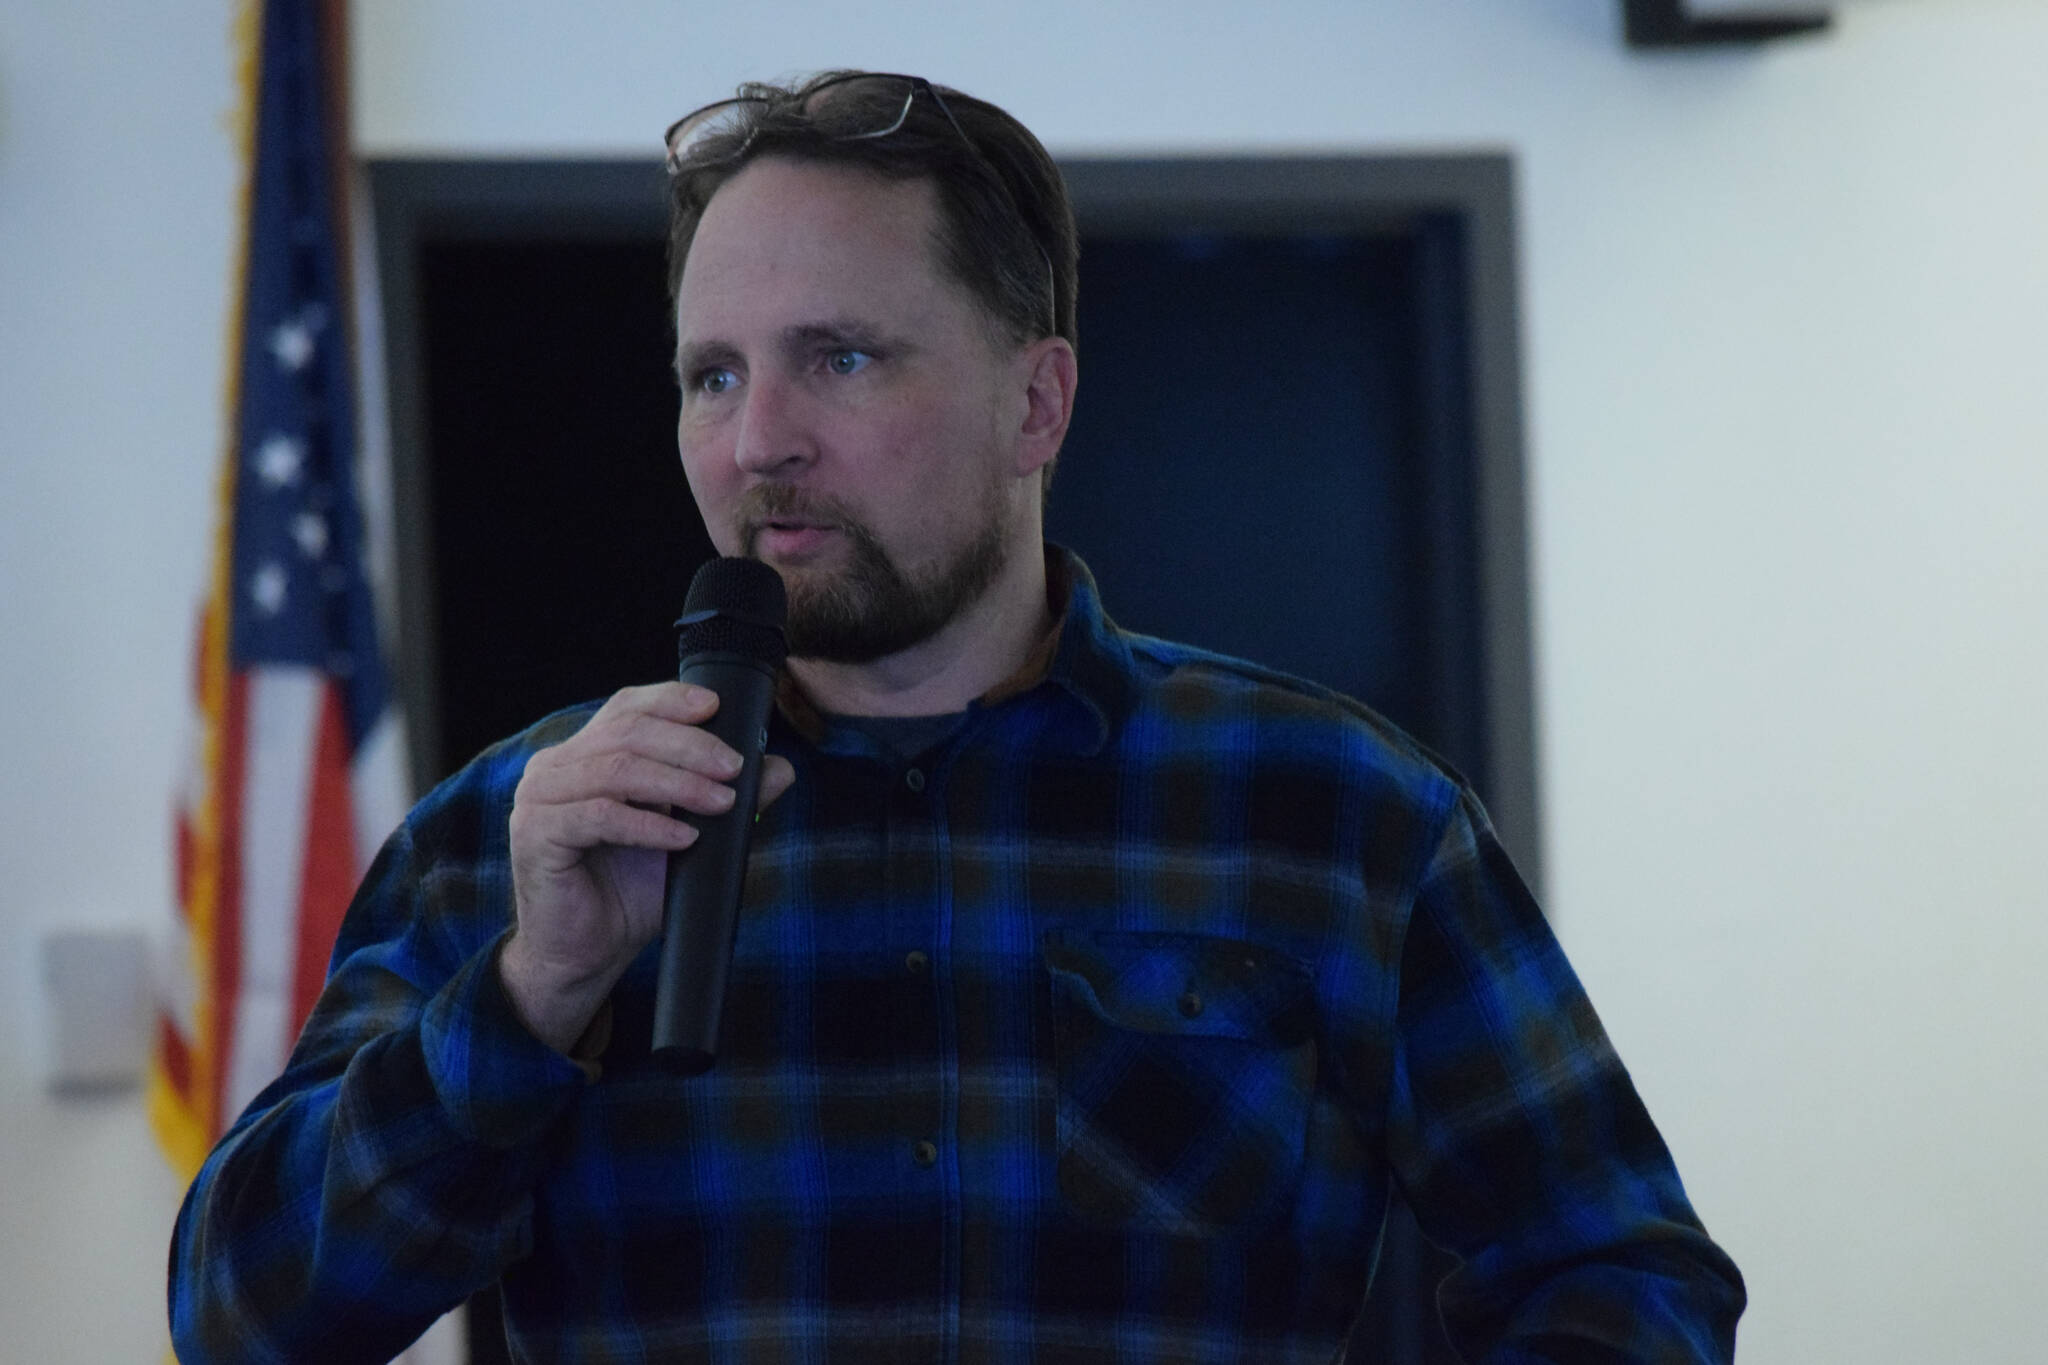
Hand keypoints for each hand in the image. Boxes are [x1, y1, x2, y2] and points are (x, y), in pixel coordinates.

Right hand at [500, 682, 795, 1052]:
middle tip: (736, 769)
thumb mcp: (688, 838)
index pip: (627, 707)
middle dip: (690, 747)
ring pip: (618, 770)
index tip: (718, 708)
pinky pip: (600, 816)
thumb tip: (780, 768)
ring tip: (721, 803)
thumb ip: (724, 798)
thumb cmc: (630, 891)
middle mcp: (555, 766)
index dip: (672, 701)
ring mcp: (539, 797)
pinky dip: (649, 824)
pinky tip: (684, 837)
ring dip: (679, 784)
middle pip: (628, 732)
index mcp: (584, 753)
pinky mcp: (536, 834)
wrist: (586, 953)